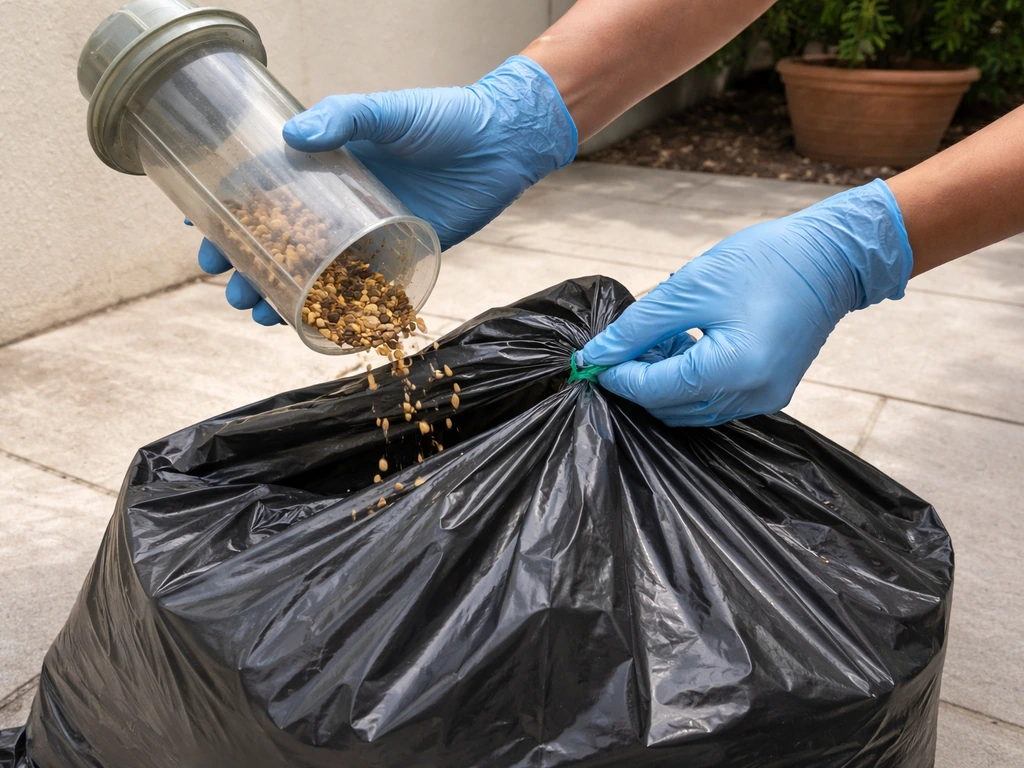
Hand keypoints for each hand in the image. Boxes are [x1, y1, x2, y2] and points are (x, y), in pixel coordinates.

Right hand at [197, 55, 575, 324]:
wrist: (500, 144)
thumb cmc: (442, 119)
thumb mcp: (388, 112)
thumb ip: (346, 117)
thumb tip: (292, 136)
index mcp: (326, 168)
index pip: (264, 195)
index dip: (230, 217)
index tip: (204, 237)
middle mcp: (340, 205)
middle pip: (281, 242)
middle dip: (249, 267)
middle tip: (230, 286)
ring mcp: (368, 235)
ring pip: (314, 274)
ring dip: (283, 296)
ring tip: (259, 314)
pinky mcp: (400, 259)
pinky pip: (361, 293)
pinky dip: (336, 313)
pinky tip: (312, 329)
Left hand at [580, 180, 912, 426]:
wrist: (832, 258)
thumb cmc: (765, 262)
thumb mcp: (690, 288)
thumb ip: (638, 328)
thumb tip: (598, 354)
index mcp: (733, 371)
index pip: (654, 391)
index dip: (617, 376)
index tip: (590, 360)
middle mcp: (751, 396)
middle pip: (670, 408)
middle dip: (636, 381)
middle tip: (617, 347)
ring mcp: (764, 400)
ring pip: (690, 409)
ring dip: (661, 383)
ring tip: (653, 340)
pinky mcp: (770, 392)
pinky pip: (714, 400)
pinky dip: (688, 382)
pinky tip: (681, 347)